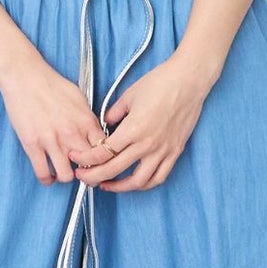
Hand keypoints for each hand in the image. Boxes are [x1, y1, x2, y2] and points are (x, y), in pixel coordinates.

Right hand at [0, 50, 119, 184]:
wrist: (25, 76)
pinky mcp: (32, 145)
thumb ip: (87, 118)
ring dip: (66, 176)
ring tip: (63, 172)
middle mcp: (71, 133)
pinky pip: (43, 173)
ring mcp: (51, 141)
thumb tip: (93, 133)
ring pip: (67, 176)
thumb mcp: (79, 97)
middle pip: (89, 168)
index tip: (97, 164)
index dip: (102, 161)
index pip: (104, 151)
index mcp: (86, 121)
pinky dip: (47, 179)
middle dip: (88, 174)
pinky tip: (48, 175)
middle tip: (83, 174)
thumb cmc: (50, 83)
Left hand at [66, 51, 212, 191]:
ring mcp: (163, 150)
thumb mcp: (129, 95)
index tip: (76, 158)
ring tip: (106, 184)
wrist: (189, 80)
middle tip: (83, 177)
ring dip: (119, 187)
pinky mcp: (175, 152)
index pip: (102, 152)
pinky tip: (134, 182)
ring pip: (138, 181)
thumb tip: (105, 124)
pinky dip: (144, 184)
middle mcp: (147, 143)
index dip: (85, 158)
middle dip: (94, 176)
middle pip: (114, 170)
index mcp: (133, 128)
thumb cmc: (161, 82)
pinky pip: (159, 177)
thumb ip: (113, 113)